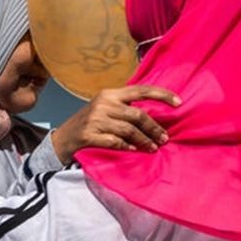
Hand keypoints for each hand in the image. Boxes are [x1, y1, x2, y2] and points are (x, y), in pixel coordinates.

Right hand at [51, 85, 181, 163]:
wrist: (61, 139)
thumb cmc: (88, 124)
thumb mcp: (104, 109)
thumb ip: (125, 108)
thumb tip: (155, 117)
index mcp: (110, 94)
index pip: (141, 90)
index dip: (162, 95)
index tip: (179, 103)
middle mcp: (103, 104)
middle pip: (138, 114)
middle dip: (154, 128)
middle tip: (164, 138)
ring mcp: (95, 120)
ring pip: (129, 130)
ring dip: (144, 140)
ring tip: (153, 148)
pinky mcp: (89, 135)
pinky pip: (114, 142)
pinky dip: (126, 147)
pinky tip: (133, 151)